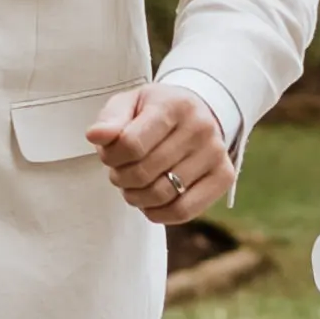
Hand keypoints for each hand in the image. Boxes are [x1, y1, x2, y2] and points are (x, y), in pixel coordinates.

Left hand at [86, 82, 231, 229]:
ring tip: (133, 187)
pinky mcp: (224, 176)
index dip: (111, 158)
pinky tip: (150, 204)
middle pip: (144, 172)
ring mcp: (216, 153)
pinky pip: (185, 211)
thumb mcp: (129, 105)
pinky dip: (159, 214)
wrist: (196, 113)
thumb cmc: (154, 112)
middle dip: (121, 178)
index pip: (131, 144)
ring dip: (136, 197)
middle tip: (119, 174)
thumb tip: (95, 135)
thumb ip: (110, 120)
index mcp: (174, 105)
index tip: (110, 156)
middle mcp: (200, 127)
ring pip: (162, 194)